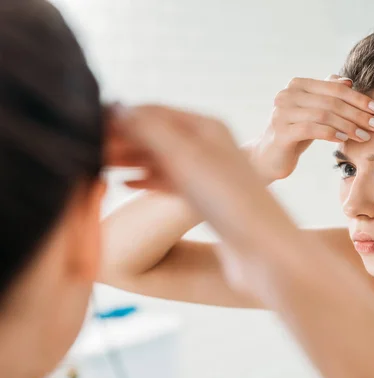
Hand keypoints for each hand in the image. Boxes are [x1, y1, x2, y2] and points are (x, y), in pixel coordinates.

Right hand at [105, 104, 302, 289]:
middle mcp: (209, 146)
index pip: (154, 111)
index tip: (89, 125)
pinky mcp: (207, 200)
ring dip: (131, 159)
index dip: (121, 117)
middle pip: (156, 134)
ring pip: (161, 159)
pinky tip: (129, 184)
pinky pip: (171, 182)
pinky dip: (149, 179)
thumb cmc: (230, 202)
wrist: (264, 251)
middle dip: (122, 139)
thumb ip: (150, 131)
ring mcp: (208, 174)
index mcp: (207, 128)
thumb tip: (118, 108)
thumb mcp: (186, 158)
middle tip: (88, 149)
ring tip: (99, 165)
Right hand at [249, 75, 373, 181]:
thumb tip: (348, 81)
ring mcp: (282, 112)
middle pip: (332, 101)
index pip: (334, 88)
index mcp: (297, 85)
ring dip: (349, 125)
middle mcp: (287, 94)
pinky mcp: (281, 131)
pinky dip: (332, 133)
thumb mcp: (313, 112)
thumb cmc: (294, 133)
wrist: (268, 157)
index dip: (359, 98)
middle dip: (358, 113)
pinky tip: (345, 140)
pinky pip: (312, 129)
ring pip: (324, 115)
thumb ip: (327, 95)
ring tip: (365, 135)